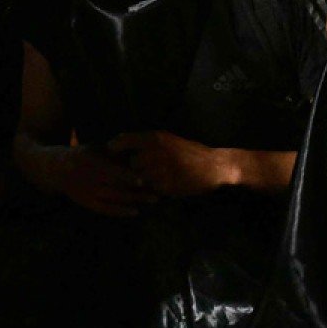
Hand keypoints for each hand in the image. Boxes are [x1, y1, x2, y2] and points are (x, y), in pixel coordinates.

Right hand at [56, 147, 157, 216]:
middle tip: (158, 191)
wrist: (56, 168)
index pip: (111, 170)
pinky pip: (104, 209)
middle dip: (138, 190)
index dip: (128, 176)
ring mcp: (84, 191)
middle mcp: (86, 177)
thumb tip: (141, 150)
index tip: (144, 180)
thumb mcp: (97, 148)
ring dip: (135, 200)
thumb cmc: (85, 154)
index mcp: (89, 160)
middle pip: (115, 186)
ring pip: (113, 198)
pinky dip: (120, 211)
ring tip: (154, 199)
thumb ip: (116, 151)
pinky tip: (135, 211)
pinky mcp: (84, 202)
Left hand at [106, 131, 234, 198]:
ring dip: (144, 179)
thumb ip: (148, 141)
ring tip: (153, 179)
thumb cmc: (192, 151)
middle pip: (132, 163)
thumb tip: (122, 140)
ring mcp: (160, 170)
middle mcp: (155, 152)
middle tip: (140, 170)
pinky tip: (163, 185)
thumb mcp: (170, 139)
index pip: (123, 141)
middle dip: (135, 168)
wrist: (215, 166)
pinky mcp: (166, 186)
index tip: (112, 153)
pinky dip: (155, 188)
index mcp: (155, 138)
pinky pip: (152, 188)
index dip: (114, 148)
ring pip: (140, 177)